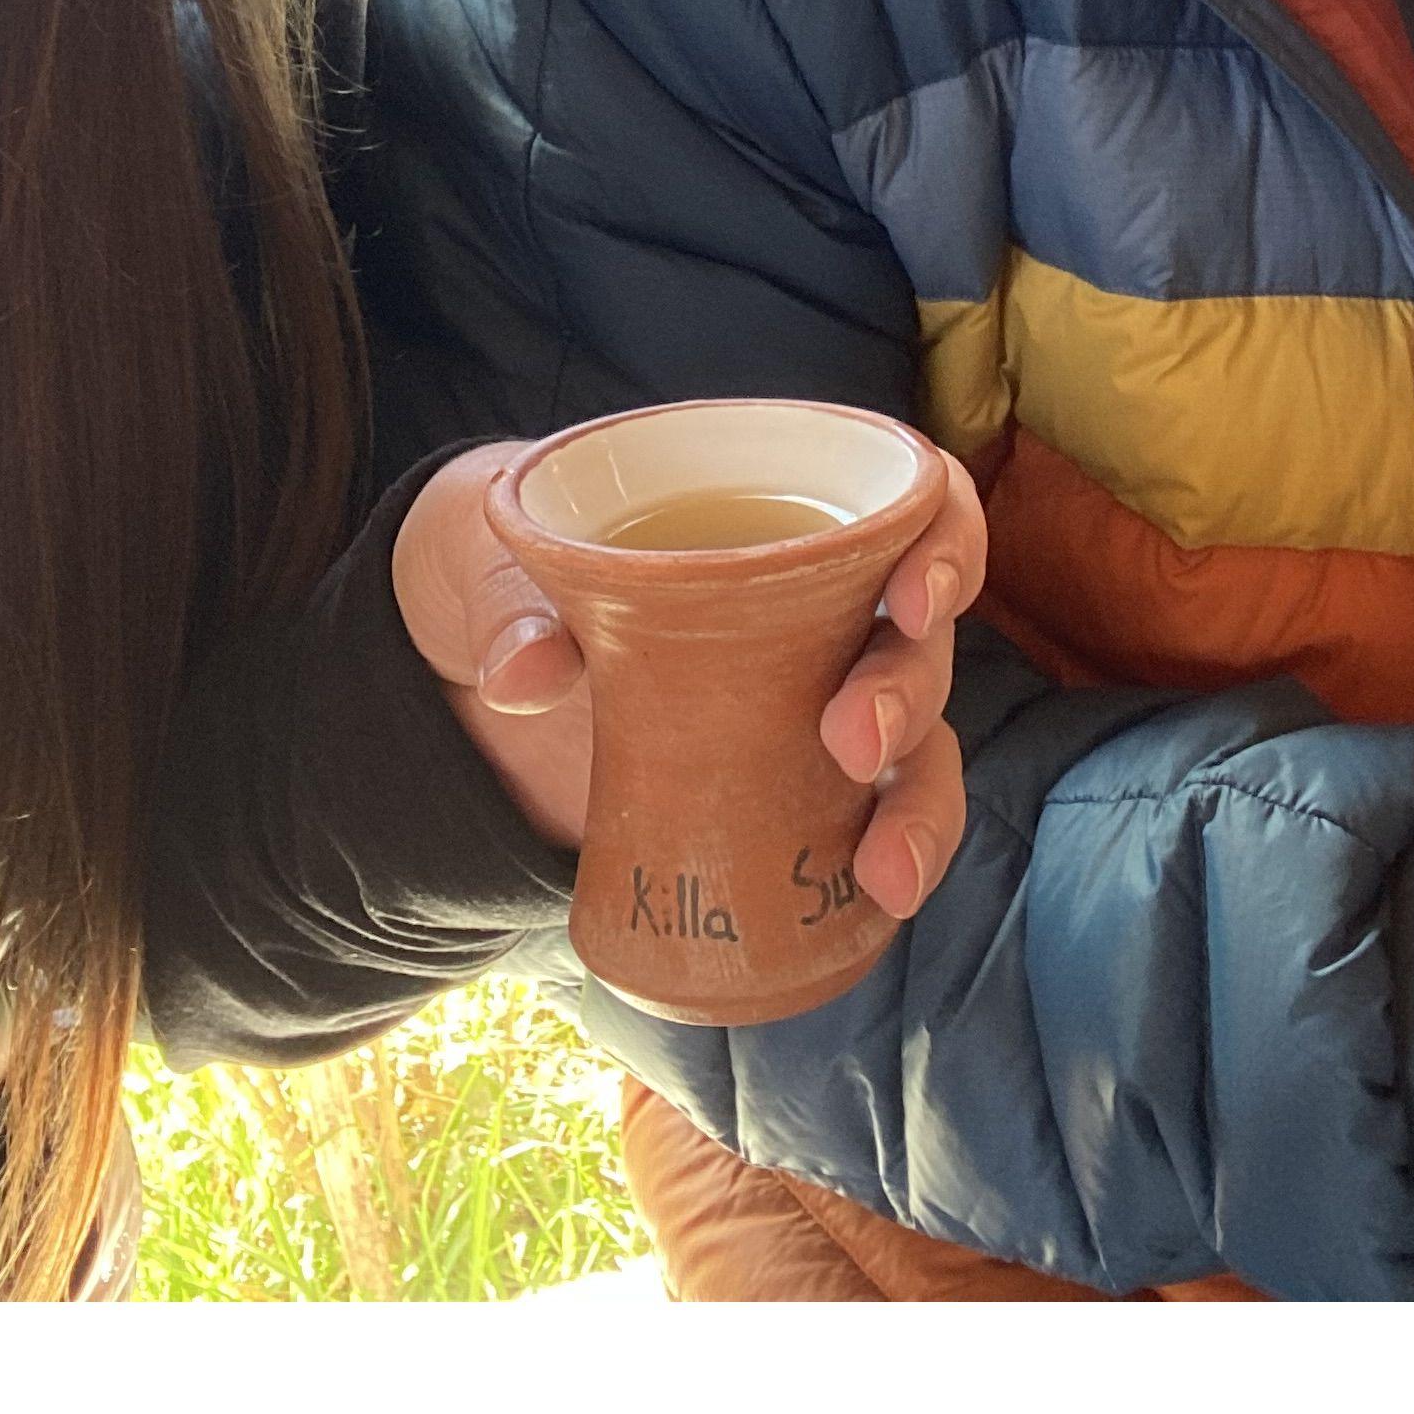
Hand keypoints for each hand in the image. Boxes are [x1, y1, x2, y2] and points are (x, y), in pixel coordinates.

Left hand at [389, 441, 989, 919]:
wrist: (469, 657)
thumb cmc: (513, 561)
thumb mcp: (496, 555)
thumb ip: (511, 605)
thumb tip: (522, 679)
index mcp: (783, 517)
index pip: (914, 506)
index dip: (944, 546)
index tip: (909, 598)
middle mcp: (827, 611)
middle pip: (918, 641)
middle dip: (907, 693)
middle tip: (849, 741)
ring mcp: (813, 705)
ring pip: (918, 748)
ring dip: (921, 807)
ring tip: (884, 872)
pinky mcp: (785, 793)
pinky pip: (864, 824)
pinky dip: (885, 862)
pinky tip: (873, 907)